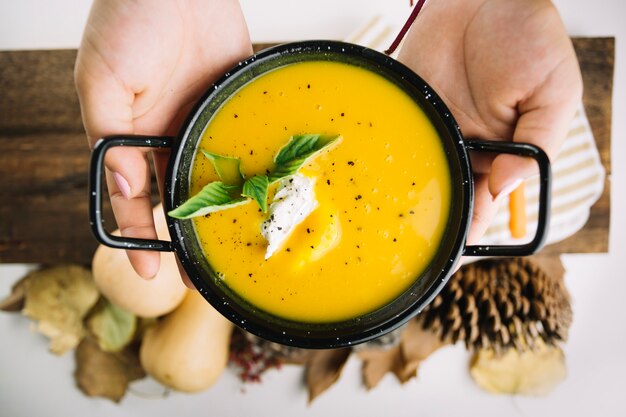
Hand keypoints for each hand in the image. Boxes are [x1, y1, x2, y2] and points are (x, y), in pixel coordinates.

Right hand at [75, 0, 251, 281]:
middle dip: (188, 234)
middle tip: (204, 272)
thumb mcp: (103, 82)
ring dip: (222, 209)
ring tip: (238, 243)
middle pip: (176, 196)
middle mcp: (165, 134)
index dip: (139, 237)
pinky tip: (264, 192)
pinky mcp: (229, 103)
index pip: (132, 199)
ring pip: (211, 176)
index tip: (151, 272)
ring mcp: (199, 121)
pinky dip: (249, 167)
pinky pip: (240, 142)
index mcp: (128, 134)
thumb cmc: (127, 21)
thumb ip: (111, 136)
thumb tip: (120, 187)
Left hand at [397, 0, 581, 244]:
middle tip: (417, 246)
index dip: (473, 223)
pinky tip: (371, 178)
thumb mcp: (555, 92)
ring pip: (418, 169)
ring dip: (405, 194)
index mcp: (502, 147)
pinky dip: (383, 155)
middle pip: (447, 189)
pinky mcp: (409, 102)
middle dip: (434, 217)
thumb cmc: (529, 36)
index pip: (487, 196)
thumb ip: (537, 143)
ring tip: (388, 223)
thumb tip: (507, 186)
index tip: (458, 247)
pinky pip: (395, 133)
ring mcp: (434, 122)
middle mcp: (465, 140)